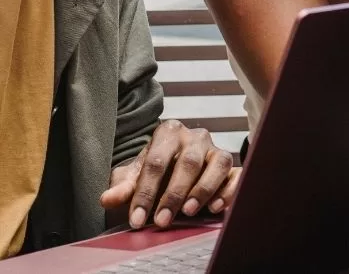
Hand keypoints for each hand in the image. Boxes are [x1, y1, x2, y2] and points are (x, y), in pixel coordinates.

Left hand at [100, 120, 239, 229]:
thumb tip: (107, 199)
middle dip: (174, 194)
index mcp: (168, 132)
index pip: (156, 162)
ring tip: (188, 212)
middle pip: (188, 162)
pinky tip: (215, 207)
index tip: (137, 219)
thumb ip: (123, 186)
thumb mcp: (135, 176)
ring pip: (217, 163)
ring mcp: (215, 148)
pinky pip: (236, 173)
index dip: (145, 192)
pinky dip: (228, 190)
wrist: (174, 167)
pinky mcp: (231, 164)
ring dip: (203, 189)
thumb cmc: (155, 171)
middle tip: (162, 221)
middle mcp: (195, 136)